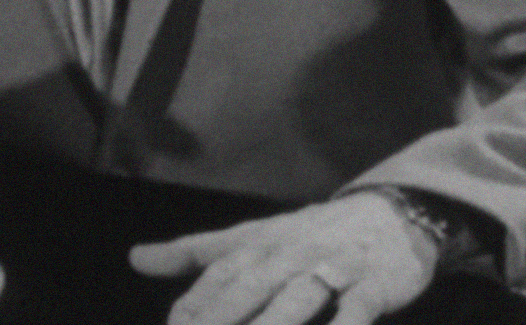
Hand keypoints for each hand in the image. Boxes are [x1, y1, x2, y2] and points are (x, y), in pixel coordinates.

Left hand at [130, 192, 434, 324]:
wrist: (390, 213)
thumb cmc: (309, 235)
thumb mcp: (251, 238)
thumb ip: (194, 253)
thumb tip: (135, 258)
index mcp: (258, 246)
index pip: (219, 278)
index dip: (195, 307)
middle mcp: (290, 255)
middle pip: (251, 290)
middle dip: (223, 321)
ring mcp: (333, 268)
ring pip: (298, 299)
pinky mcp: (374, 285)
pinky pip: (356, 310)